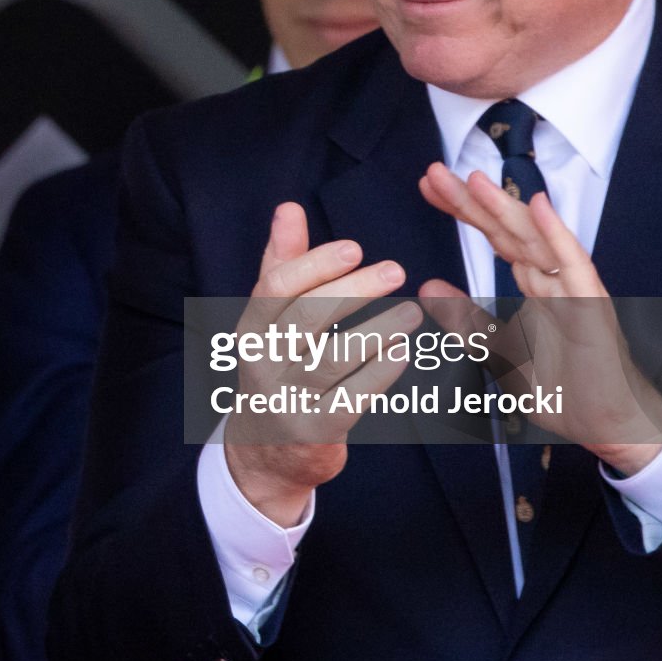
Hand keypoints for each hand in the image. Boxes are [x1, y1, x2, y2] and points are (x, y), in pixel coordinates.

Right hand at [221, 201, 417, 523]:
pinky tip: (401, 350)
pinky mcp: (316, 431)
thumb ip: (283, 263)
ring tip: (411, 311)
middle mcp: (262, 363)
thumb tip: (289, 208)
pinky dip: (379, 371)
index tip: (356, 248)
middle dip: (355, 290)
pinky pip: (353, 396)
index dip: (317, 264)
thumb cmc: (278, 368)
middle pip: (308, 318)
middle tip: (396, 270)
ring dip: (377, 329)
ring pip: (333, 357)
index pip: (278, 288)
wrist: (265, 452)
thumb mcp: (270, 320)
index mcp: (250, 329)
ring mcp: (288, 399)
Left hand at [418, 164, 661, 472]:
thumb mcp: (500, 354)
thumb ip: (467, 322)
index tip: (428, 187)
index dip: (463, 210)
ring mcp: (574, 289)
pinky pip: (573, 265)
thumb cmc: (565, 389)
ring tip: (474, 181)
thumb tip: (427, 288)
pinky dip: (556, 234)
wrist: (609, 424)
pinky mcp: (592, 307)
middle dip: (471, 201)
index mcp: (535, 285)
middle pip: (507, 230)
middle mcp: (554, 279)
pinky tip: (538, 206)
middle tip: (435, 173)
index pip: (493, 237)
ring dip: (505, 207)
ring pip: (535, 239)